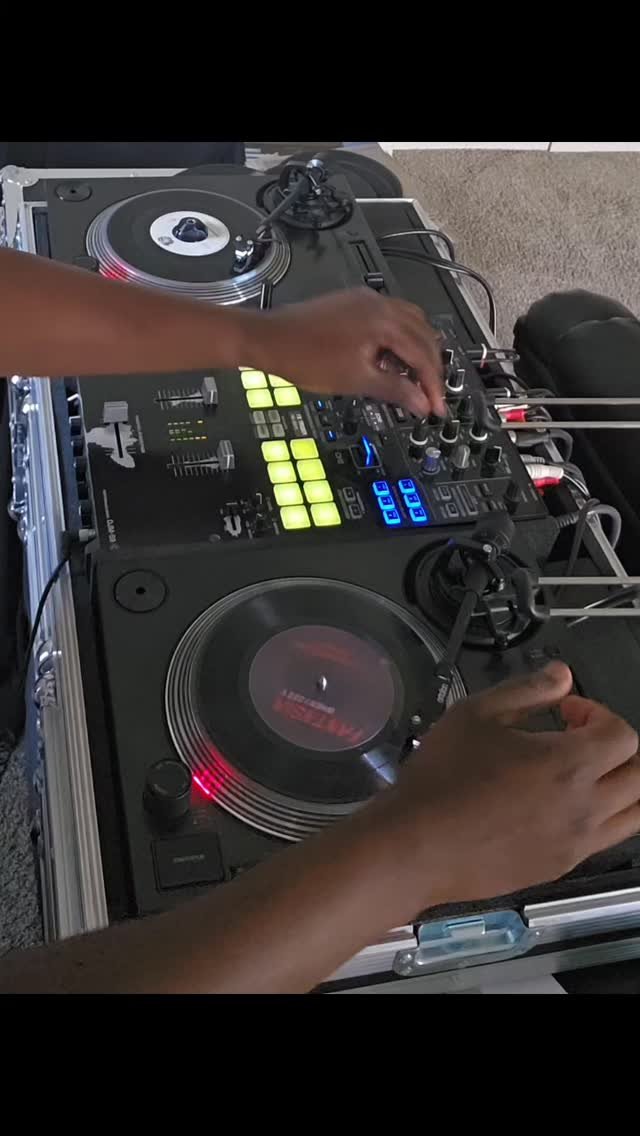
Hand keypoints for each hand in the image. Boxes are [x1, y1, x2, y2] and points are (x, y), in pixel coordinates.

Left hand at [245, 287, 444, 416]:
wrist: (268, 339)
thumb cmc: (304, 356)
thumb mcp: (356, 380)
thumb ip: (395, 390)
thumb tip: (421, 402)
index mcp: (384, 321)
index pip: (423, 354)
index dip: (433, 384)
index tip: (437, 406)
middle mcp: (379, 304)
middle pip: (423, 334)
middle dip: (431, 366)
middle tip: (430, 395)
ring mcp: (365, 301)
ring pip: (409, 323)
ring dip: (417, 351)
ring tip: (413, 379)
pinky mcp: (353, 304)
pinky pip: (389, 318)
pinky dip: (399, 340)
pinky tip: (389, 360)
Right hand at [374, 662, 639, 912]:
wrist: (416, 845)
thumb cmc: (441, 779)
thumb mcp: (477, 714)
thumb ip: (527, 689)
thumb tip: (560, 676)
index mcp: (568, 765)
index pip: (622, 735)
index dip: (599, 713)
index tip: (568, 712)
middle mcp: (584, 808)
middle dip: (620, 748)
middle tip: (585, 738)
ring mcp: (576, 842)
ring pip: (634, 814)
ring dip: (621, 785)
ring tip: (585, 772)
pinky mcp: (560, 866)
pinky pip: (604, 839)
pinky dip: (600, 815)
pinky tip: (560, 803)